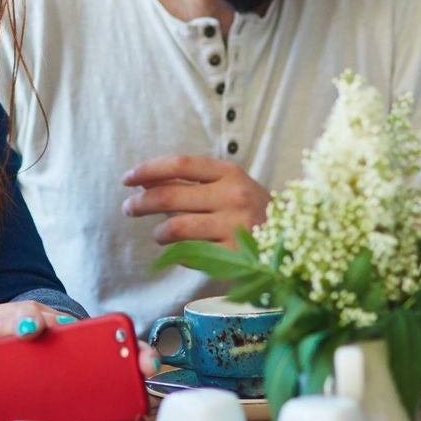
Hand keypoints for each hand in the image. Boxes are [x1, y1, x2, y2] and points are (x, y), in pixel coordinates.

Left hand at [122, 155, 269, 246]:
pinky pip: (189, 254)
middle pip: (170, 196)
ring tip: (158, 234)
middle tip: (128, 208)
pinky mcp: (233, 256)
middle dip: (140, 203)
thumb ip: (192, 183)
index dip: (148, 170)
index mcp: (230, 173)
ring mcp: (234, 227)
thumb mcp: (229, 186)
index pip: (180, 164)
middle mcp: (233, 196)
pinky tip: (179, 251)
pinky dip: (177, 253)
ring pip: (175, 228)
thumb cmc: (253, 209)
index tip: (127, 179)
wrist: (293, 239)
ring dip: (158, 232)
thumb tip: (145, 182)